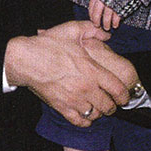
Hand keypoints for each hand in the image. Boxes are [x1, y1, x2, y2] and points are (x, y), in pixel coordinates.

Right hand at [5, 20, 129, 126]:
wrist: (25, 60)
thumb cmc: (47, 46)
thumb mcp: (71, 30)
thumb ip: (92, 30)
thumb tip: (106, 34)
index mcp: (92, 70)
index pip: (118, 89)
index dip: (125, 96)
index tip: (124, 97)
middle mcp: (86, 87)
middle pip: (109, 106)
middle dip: (113, 106)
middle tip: (111, 104)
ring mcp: (74, 99)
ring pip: (95, 114)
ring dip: (99, 113)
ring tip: (97, 108)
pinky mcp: (61, 106)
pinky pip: (79, 121)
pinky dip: (85, 121)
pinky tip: (85, 116)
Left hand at [88, 0, 121, 30]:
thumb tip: (94, 4)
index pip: (91, 6)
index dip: (92, 14)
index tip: (92, 19)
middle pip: (97, 12)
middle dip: (97, 21)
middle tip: (97, 26)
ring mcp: (112, 1)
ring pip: (106, 16)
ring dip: (106, 23)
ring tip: (107, 28)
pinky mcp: (121, 5)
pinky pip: (116, 16)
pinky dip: (115, 22)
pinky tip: (115, 25)